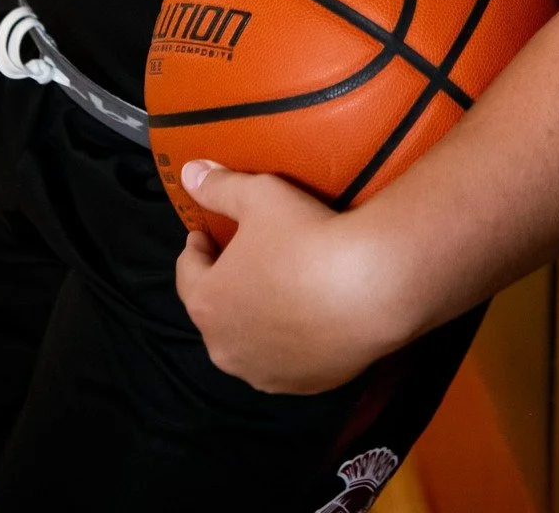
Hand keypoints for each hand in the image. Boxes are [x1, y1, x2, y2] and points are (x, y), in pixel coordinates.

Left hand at [174, 161, 398, 393]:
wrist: (370, 287)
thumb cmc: (305, 237)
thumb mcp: (259, 196)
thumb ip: (219, 186)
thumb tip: (189, 173)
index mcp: (207, 303)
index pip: (188, 272)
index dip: (197, 248)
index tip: (207, 233)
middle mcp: (226, 348)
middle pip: (215, 311)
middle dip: (224, 284)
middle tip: (245, 257)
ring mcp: (264, 373)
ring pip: (248, 342)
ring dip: (253, 317)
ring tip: (277, 288)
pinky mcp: (303, 386)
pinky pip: (285, 361)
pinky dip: (288, 341)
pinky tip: (306, 317)